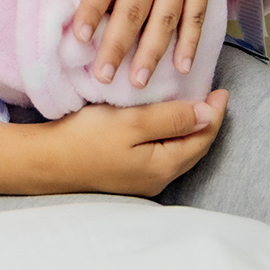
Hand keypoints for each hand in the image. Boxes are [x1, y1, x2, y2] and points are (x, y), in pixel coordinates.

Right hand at [41, 89, 228, 196]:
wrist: (48, 161)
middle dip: (206, 122)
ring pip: (178, 151)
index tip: (222, 90)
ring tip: (194, 106)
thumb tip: (207, 114)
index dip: (214, 113)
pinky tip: (165, 122)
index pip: (201, 138)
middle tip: (213, 96)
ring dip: (189, 129)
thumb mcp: (131, 123)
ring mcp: (141, 179)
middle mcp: (157, 178)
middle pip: (193, 148)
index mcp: (163, 165)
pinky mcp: (126, 173)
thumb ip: (170, 119)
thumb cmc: (87, 138)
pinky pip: (161, 152)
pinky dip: (171, 135)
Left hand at [47, 0, 220, 88]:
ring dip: (152, 52)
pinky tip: (182, 67)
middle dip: (118, 44)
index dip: (92, 10)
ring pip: (166, 17)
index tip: (79, 39)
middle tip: (103, 77)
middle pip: (134, 7)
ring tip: (136, 82)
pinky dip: (191, 40)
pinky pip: (198, 11)